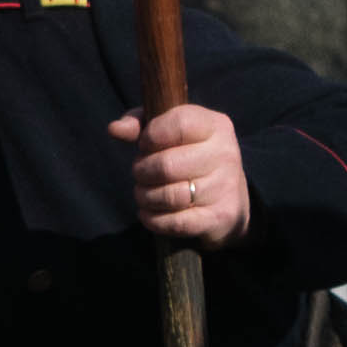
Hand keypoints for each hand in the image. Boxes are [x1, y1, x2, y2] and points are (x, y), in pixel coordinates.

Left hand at [109, 103, 248, 245]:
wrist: (230, 198)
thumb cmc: (189, 157)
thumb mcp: (170, 132)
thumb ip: (141, 124)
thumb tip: (115, 129)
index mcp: (215, 126)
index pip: (179, 123)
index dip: (151, 136)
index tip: (145, 145)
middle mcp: (225, 154)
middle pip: (166, 165)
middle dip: (142, 172)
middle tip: (141, 174)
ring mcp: (225, 187)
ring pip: (169, 196)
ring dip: (145, 197)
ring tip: (144, 193)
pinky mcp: (220, 218)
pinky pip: (176, 222)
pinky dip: (153, 220)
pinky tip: (148, 213)